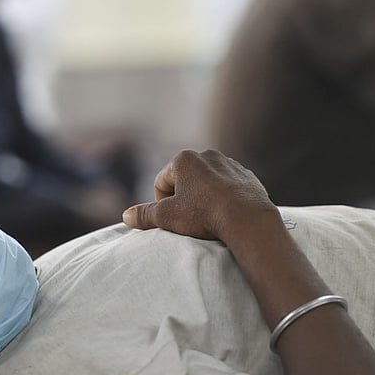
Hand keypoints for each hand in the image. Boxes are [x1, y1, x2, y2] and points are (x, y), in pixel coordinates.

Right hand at [122, 150, 278, 240]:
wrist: (248, 219)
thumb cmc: (204, 215)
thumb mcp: (168, 217)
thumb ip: (145, 215)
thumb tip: (126, 217)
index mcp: (184, 159)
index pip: (161, 182)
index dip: (162, 204)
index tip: (174, 219)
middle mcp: (207, 155)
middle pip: (185, 181)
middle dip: (184, 199)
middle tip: (190, 220)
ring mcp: (230, 164)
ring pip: (208, 183)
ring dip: (204, 198)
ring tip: (209, 218)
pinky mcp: (247, 176)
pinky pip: (228, 187)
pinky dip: (224, 199)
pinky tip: (227, 214)